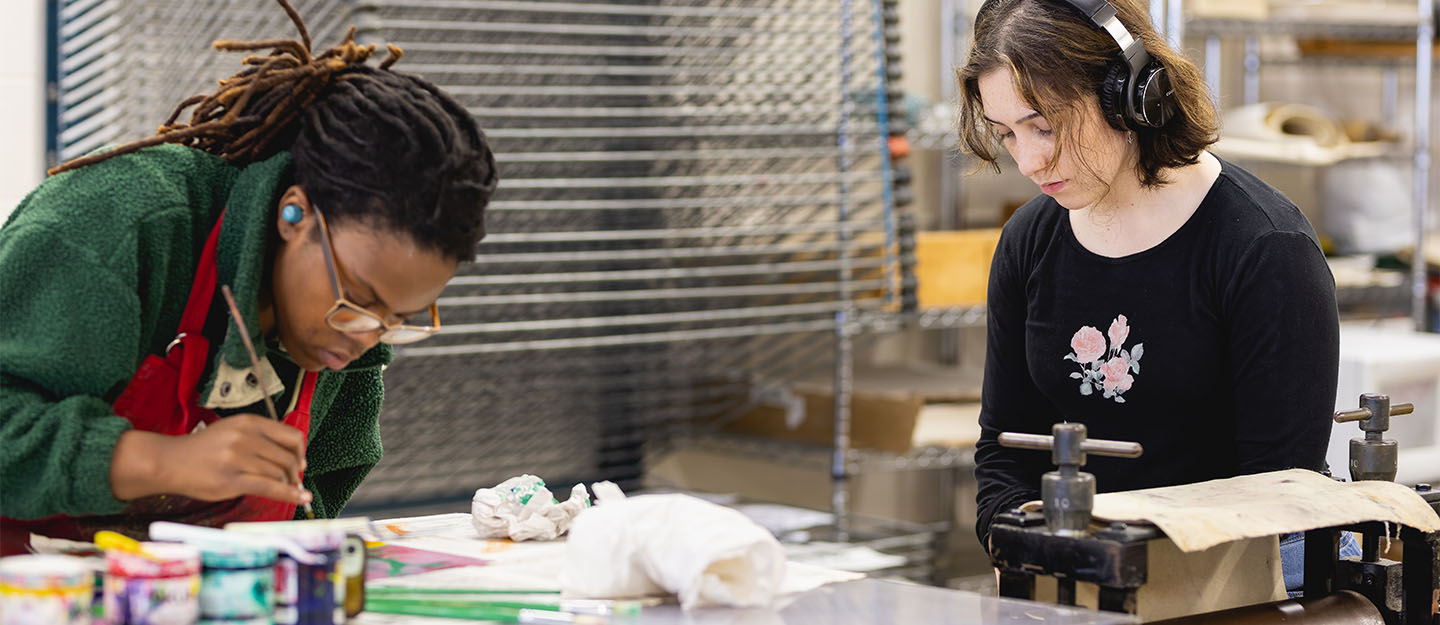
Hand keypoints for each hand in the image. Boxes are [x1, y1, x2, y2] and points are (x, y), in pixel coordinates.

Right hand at [111, 414, 310, 503]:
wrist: (169, 461)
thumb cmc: (203, 450)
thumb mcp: (233, 431)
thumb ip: (260, 438)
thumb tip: (294, 457)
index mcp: (248, 422)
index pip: (291, 435)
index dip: (300, 452)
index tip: (301, 463)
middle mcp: (245, 437)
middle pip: (287, 457)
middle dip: (294, 472)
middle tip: (292, 480)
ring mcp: (238, 458)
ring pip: (279, 473)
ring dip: (286, 484)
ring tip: (284, 488)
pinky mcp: (232, 480)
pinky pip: (270, 488)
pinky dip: (290, 494)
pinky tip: (301, 498)